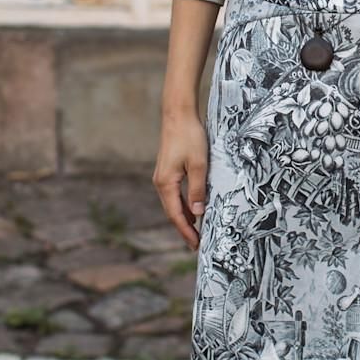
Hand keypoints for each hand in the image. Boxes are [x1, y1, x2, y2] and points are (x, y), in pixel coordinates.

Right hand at [152, 108, 208, 248]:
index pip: (176, 215)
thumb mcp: (199, 164)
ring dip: (184, 218)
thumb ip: (198, 190)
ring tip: (196, 231)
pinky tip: (193, 209)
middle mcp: (160, 182)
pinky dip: (183, 205)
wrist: (178, 114)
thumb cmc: (189, 137)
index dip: (186, 231)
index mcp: (166, 183)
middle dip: (184, 229)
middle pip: (172, 212)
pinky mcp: (167, 170)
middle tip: (196, 244)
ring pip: (173, 204)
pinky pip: (174, 194)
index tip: (195, 245)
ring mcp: (162, 176)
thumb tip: (198, 214)